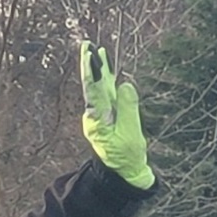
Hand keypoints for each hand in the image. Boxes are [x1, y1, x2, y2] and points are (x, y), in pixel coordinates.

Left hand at [79, 41, 154, 188]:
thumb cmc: (126, 156)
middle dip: (90, 65)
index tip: (90, 55)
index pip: (93, 90)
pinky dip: (108, 80)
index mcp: (97, 119)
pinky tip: (107, 69)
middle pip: (92, 85)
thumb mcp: (130, 134)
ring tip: (96, 51)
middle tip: (87, 45)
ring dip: (98, 70)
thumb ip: (128, 109)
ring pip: (100, 87)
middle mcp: (95, 115)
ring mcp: (102, 114)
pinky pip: (107, 94)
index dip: (92, 71)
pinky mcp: (109, 115)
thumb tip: (126, 85)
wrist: (124, 171)